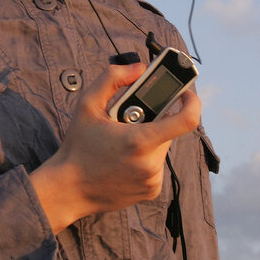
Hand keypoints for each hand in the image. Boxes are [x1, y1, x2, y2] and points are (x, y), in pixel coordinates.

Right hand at [30, 63, 200, 232]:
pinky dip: (145, 159)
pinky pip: (156, 166)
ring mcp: (153, 180)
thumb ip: (112, 78)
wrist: (68, 190)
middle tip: (129, 121)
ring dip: (149, 140)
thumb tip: (139, 68)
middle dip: (153, 121)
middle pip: (168, 130)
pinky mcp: (152, 191)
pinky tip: (123, 160)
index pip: (186, 120)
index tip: (185, 92)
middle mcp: (150, 163)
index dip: (192, 101)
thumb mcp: (87, 105)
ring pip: (162, 148)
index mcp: (139, 141)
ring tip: (121, 144)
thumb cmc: (77, 146)